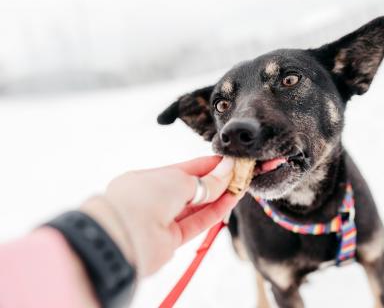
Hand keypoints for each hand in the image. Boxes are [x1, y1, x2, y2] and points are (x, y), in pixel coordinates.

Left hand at [81, 156, 238, 276]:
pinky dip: (214, 213)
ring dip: (218, 197)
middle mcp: (155, 199)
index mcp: (149, 178)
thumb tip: (226, 171)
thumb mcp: (179, 179)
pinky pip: (196, 223)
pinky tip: (230, 201)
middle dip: (215, 182)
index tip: (228, 162)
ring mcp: (162, 220)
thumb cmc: (143, 196)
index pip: (184, 170)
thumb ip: (206, 180)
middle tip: (238, 174)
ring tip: (239, 186)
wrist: (124, 234)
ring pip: (195, 207)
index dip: (207, 166)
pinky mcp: (170, 240)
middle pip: (191, 190)